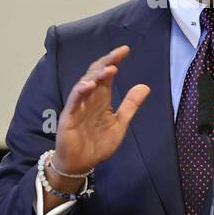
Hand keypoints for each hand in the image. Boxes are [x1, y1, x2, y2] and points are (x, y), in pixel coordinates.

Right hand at [52, 45, 149, 179]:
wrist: (80, 164)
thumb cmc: (97, 144)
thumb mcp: (120, 124)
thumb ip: (130, 105)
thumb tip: (145, 86)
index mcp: (101, 98)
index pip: (107, 75)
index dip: (114, 61)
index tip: (125, 50)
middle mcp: (89, 99)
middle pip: (95, 74)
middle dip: (106, 62)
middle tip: (118, 53)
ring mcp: (77, 106)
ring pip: (84, 84)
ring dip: (96, 75)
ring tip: (109, 68)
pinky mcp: (68, 117)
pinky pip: (74, 102)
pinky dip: (80, 92)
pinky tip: (88, 85)